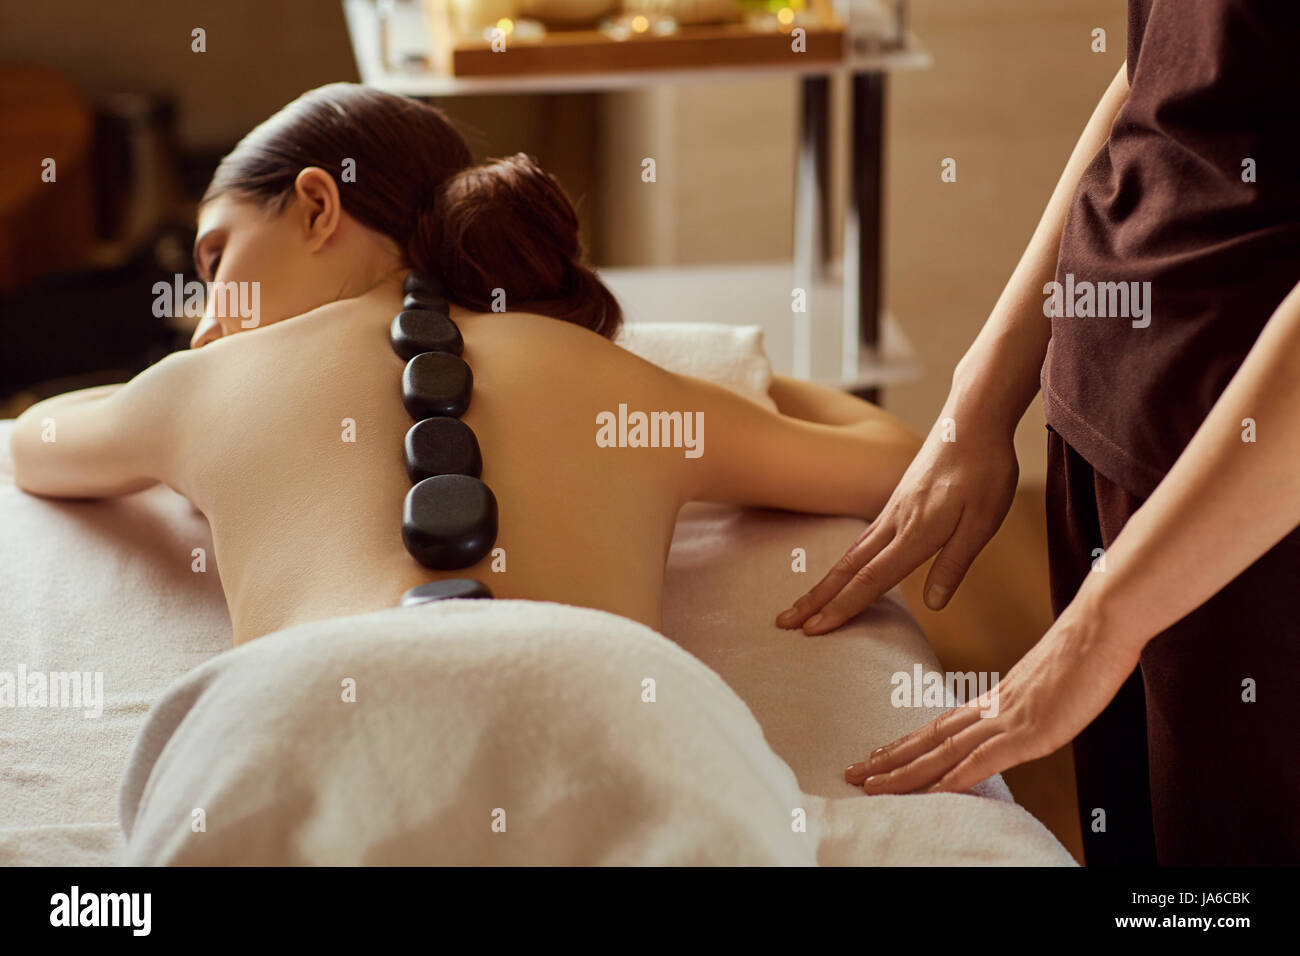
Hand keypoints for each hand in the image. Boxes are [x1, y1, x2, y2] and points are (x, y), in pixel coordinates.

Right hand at [777, 413, 1018, 634]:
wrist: (971, 419)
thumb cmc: (985, 469)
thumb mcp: (983, 521)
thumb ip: (954, 563)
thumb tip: (933, 605)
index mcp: (916, 533)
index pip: (871, 579)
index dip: (843, 607)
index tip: (815, 630)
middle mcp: (894, 524)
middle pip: (847, 569)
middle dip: (815, 599)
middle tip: (784, 623)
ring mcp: (891, 512)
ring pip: (850, 555)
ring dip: (824, 583)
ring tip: (802, 605)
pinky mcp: (896, 504)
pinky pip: (861, 541)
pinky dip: (843, 564)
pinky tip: (841, 573)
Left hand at [844, 600, 1140, 793]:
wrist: (1102, 625)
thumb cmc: (1085, 650)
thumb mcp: (1049, 683)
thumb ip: (1029, 702)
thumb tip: (1024, 716)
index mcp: (995, 697)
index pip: (939, 725)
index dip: (905, 743)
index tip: (876, 756)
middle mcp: (993, 708)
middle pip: (928, 738)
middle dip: (888, 760)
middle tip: (852, 774)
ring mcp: (1009, 720)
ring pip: (943, 752)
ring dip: (906, 773)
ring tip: (873, 787)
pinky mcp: (1030, 732)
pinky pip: (984, 759)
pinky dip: (956, 778)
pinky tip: (934, 793)